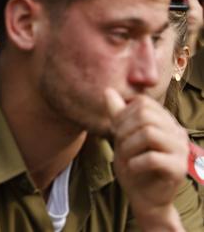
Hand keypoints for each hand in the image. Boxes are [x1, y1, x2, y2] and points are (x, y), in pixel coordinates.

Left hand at [105, 88, 187, 230]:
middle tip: (119, 144)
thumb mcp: (122, 137)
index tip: (116, 130)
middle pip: (145, 115)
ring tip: (125, 157)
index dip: (123, 114)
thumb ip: (118, 114)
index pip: (143, 102)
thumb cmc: (134, 165)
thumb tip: (108, 90)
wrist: (144, 197)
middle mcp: (177, 132)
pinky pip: (152, 158)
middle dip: (124, 129)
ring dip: (128, 146)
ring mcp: (180, 150)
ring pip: (149, 133)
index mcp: (165, 121)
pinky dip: (135, 162)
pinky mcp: (178, 169)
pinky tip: (132, 168)